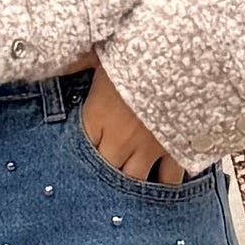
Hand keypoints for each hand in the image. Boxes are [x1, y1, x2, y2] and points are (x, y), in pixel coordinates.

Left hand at [78, 62, 189, 187]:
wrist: (184, 61)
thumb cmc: (139, 53)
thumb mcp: (103, 53)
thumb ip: (80, 63)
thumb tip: (59, 63)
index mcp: (97, 117)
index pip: (80, 148)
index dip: (80, 154)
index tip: (82, 154)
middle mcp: (119, 140)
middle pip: (104, 173)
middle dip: (103, 175)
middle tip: (103, 178)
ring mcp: (149, 150)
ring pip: (135, 182)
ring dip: (131, 186)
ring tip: (129, 190)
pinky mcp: (176, 151)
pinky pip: (170, 179)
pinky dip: (167, 182)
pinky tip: (164, 185)